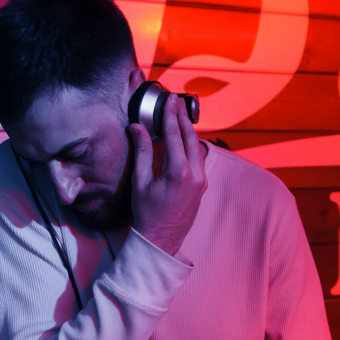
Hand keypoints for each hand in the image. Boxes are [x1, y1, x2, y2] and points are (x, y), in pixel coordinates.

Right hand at [128, 96, 206, 255]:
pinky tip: (186, 140)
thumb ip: (142, 151)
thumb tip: (136, 127)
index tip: (170, 99)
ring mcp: (202, 181)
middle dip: (183, 117)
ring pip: (197, 147)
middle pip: (190, 137)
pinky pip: (199, 159)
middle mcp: (196, 174)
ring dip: (189, 131)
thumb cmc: (147, 213)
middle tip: (177, 101)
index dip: (171, 115)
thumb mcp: (140, 181)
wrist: (161, 239)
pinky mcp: (203, 186)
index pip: (175, 134)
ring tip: (181, 116)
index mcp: (179, 171)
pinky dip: (192, 145)